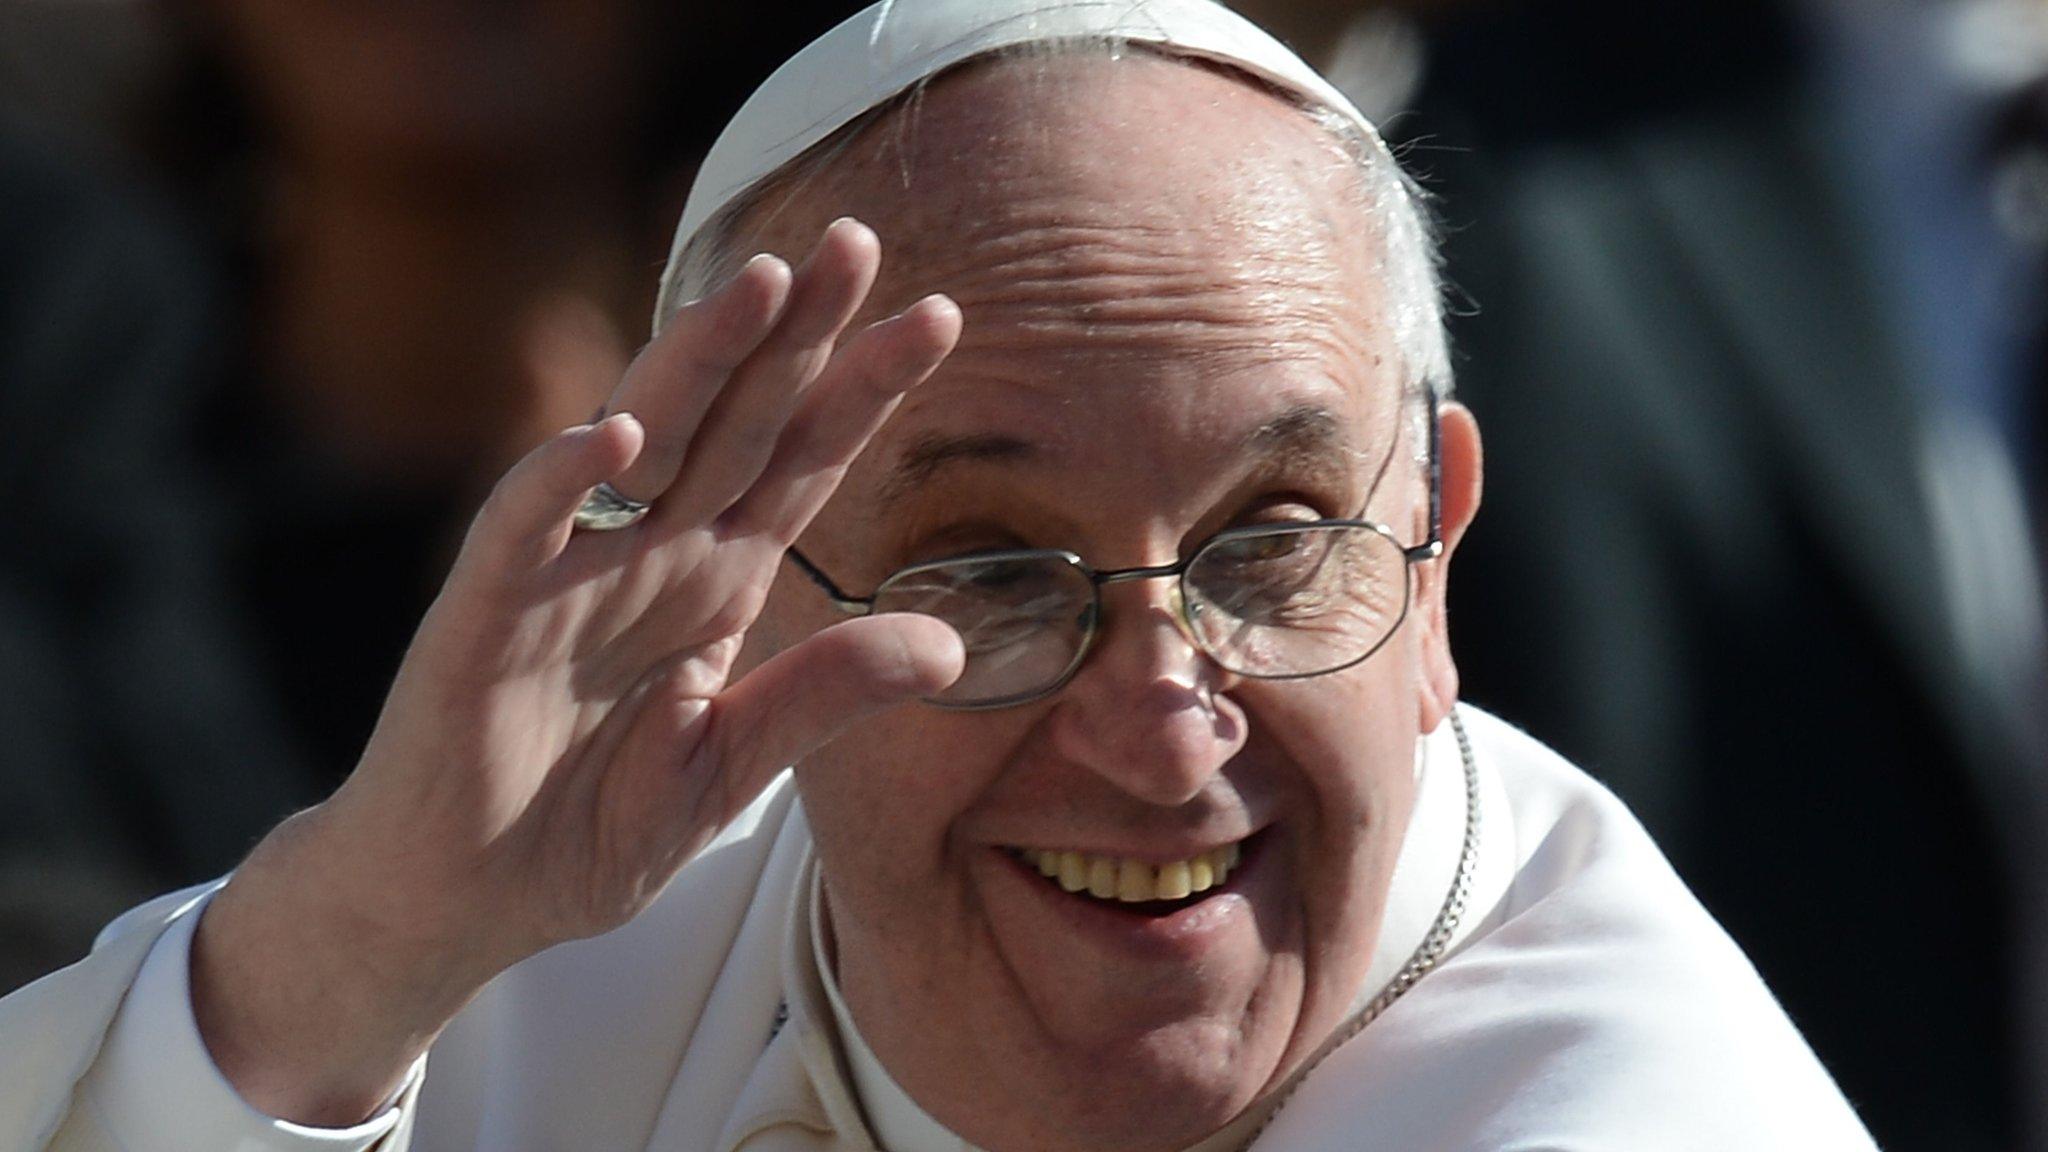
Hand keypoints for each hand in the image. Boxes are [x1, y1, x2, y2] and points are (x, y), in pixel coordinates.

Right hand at [190, 219, 963, 1124]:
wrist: (469, 898)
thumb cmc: (592, 826)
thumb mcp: (735, 767)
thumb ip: (824, 696)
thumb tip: (949, 645)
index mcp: (719, 581)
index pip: (804, 463)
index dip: (864, 390)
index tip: (938, 314)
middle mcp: (654, 555)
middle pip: (737, 421)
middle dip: (796, 333)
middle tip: (853, 239)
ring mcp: (569, 574)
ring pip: (643, 442)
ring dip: (697, 361)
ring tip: (760, 283)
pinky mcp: (486, 615)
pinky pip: (522, 531)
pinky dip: (561, 483)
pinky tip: (613, 436)